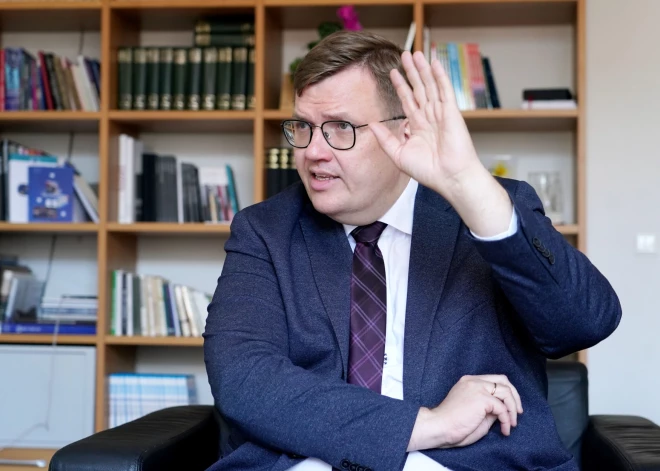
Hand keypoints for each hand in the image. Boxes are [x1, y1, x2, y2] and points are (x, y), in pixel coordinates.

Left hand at [369, 50, 481, 198]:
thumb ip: (385, 138)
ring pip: (430, 85)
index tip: (393, 72)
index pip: (408, 100)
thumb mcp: (398, 154)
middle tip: (404, 55)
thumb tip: (372, 124)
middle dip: (411, 72)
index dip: (401, 86)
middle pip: (419, 88)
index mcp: (418, 126)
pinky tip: (434, 62)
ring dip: (423, 69)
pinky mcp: (451, 112)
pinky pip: (445, 90)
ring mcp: (441, 113)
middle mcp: (429, 117)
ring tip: (415, 53)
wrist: (449, 177)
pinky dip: (440, 76)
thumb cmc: (427, 171)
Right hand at [408, 374, 522, 451]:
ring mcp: (477, 387)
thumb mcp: (475, 412)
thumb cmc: (453, 424)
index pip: (494, 380)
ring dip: (512, 410)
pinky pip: (502, 408)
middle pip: (503, 380)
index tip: (511, 409)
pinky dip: (506, 420)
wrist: (439, 427)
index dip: (507, 393)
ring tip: (511, 424)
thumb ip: (489, 407)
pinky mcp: (482, 399)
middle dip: (515, 397)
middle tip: (517, 413)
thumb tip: (503, 409)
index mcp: (469, 382)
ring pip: (506, 392)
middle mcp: (474, 381)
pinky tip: (504, 430)